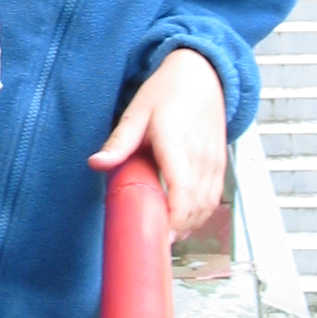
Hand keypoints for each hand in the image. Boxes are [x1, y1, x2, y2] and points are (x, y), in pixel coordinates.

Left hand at [88, 48, 225, 237]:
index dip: (175, 216)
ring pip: (208, 205)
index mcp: (177, 141)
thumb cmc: (168, 91)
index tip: (160, 235)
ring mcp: (214, 161)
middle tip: (155, 242)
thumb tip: (96, 163)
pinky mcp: (220, 165)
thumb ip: (119, 142)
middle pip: (197, 204)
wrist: (202, 75)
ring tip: (167, 235)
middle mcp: (201, 154)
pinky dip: (200, 214)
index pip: (183, 188)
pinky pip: (214, 198)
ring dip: (190, 224)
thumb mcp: (137, 112)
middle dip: (179, 228)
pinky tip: (183, 220)